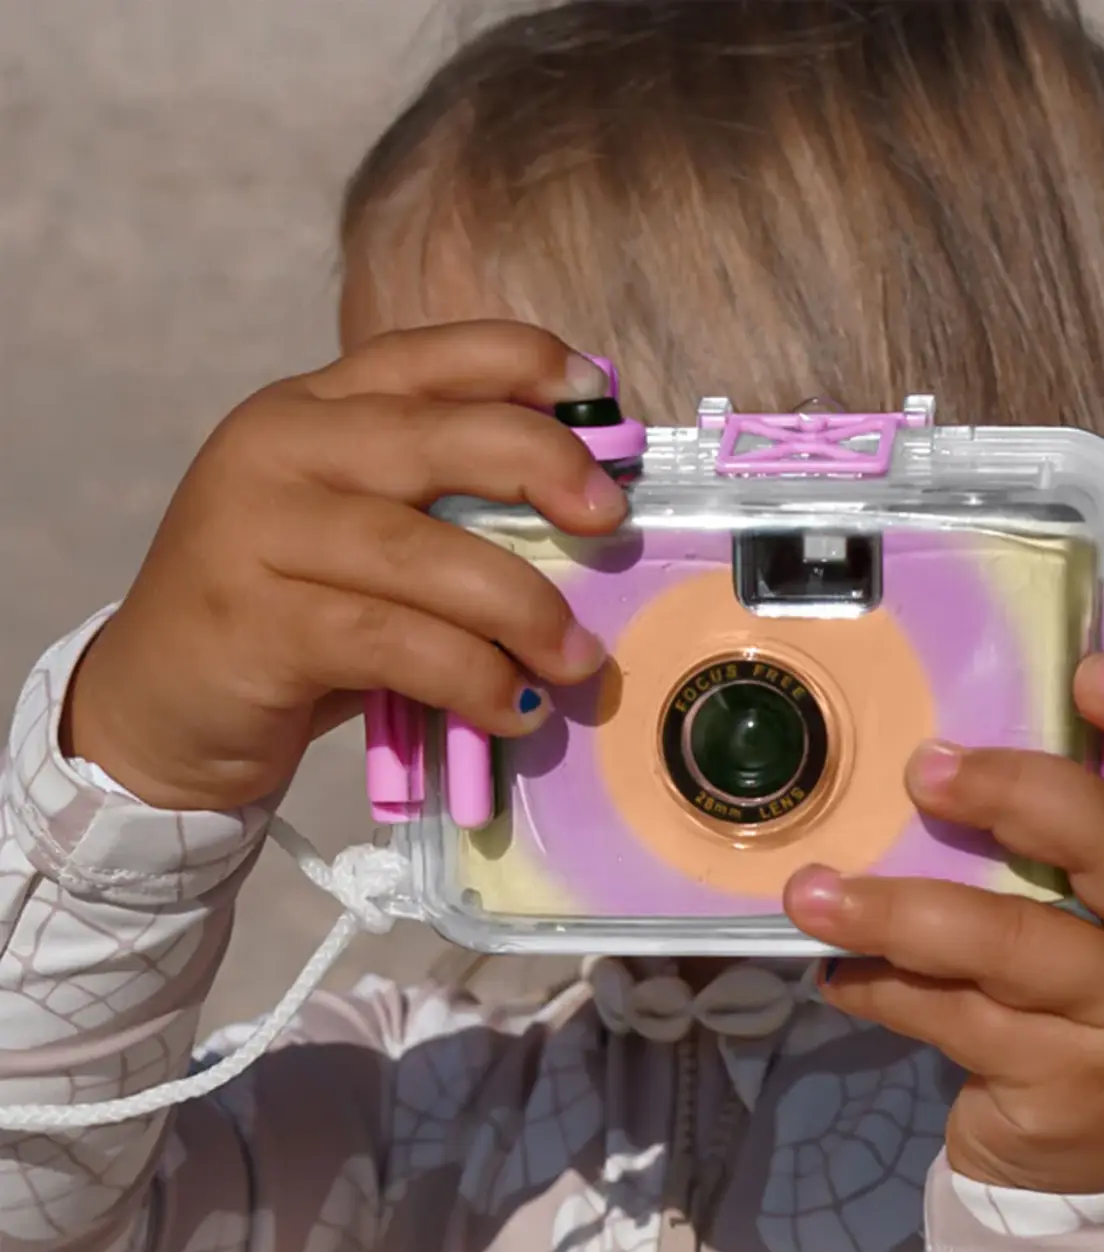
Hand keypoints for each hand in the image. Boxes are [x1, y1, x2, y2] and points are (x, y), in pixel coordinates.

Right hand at [64, 322, 626, 810]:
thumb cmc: (292, 622)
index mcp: (311, 410)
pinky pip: (394, 642)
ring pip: (423, 553)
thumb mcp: (362, 543)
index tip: (600, 389)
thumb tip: (585, 518)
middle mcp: (278, 448)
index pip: (425, 354)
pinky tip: (514, 710)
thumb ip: (443, 512)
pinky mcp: (254, 621)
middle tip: (610, 522)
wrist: (158, 711)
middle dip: (542, 466)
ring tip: (575, 659)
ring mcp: (256, 530)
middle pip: (437, 435)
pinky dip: (472, 677)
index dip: (521, 360)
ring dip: (522, 609)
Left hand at [782, 654, 1103, 1194]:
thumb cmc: (1103, 987)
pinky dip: (881, 987)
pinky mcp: (1062, 1084)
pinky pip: (952, 1018)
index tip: (1088, 670)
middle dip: (1018, 797)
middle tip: (925, 769)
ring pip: (1011, 948)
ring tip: (811, 892)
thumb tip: (956, 730)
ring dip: (899, 912)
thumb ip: (1075, 830)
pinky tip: (834, 968)